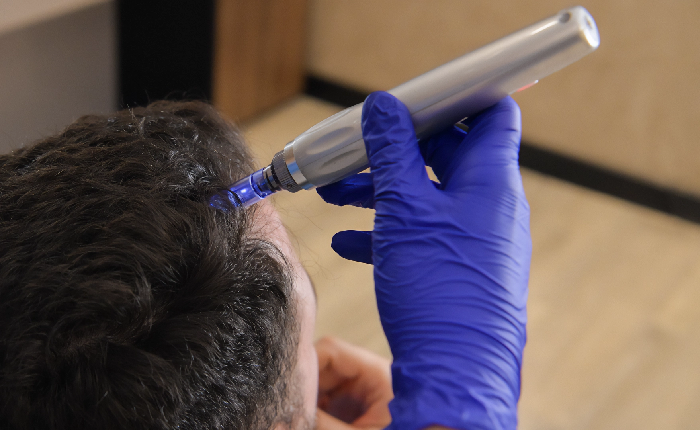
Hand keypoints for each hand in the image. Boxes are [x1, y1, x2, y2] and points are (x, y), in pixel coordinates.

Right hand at [317, 92, 530, 429]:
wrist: (456, 372)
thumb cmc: (439, 288)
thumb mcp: (405, 209)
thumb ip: (392, 153)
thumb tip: (383, 107)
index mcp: (490, 180)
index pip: (491, 116)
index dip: (455, 101)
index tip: (413, 102)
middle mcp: (491, 207)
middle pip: (446, 156)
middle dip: (395, 152)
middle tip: (355, 153)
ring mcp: (478, 239)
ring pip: (427, 198)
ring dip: (381, 193)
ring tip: (335, 196)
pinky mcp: (461, 268)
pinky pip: (424, 236)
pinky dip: (388, 231)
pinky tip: (347, 243)